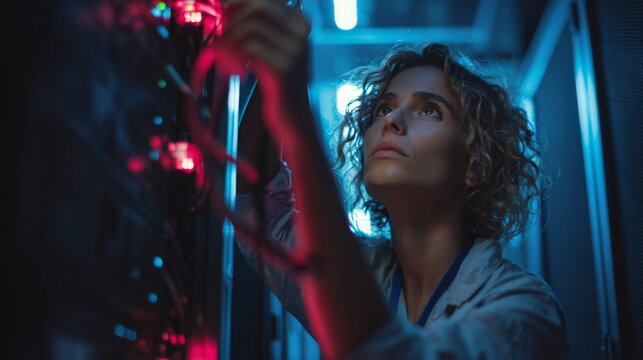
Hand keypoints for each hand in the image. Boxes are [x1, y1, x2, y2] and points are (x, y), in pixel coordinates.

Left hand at [218, 0, 311, 138]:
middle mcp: (301, 33)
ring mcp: (294, 50)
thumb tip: (228, 5)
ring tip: (226, 61)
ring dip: (229, 43)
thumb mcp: (272, 50)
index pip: (265, 0)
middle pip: (256, 7)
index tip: (224, 15)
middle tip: (223, 40)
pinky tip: (235, 71)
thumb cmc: (279, 85)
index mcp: (300, 23)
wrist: (294, 120)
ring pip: (249, 28)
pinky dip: (233, 57)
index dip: (238, 3)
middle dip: (232, 21)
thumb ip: (257, 28)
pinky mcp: (282, 69)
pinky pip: (248, 49)